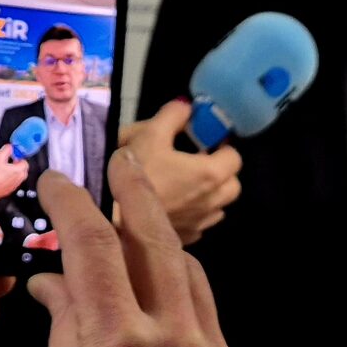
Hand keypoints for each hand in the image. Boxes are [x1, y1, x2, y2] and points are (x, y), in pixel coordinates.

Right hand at [0, 144, 28, 212]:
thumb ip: (6, 150)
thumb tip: (10, 147)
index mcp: (19, 170)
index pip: (24, 162)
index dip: (18, 157)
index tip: (13, 156)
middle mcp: (19, 178)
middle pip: (22, 169)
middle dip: (17, 164)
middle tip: (10, 162)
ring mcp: (15, 185)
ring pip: (18, 176)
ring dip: (13, 171)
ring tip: (4, 169)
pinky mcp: (10, 189)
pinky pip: (13, 182)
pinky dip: (9, 178)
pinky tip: (1, 177)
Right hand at [29, 157, 236, 346]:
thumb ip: (63, 321)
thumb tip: (55, 276)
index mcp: (116, 345)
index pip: (92, 245)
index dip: (71, 202)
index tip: (56, 181)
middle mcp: (170, 339)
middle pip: (153, 238)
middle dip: (132, 192)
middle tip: (116, 161)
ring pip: (185, 267)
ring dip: (156, 239)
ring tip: (128, 221)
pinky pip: (202, 304)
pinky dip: (176, 282)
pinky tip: (154, 279)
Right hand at [117, 99, 244, 243]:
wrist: (112, 217)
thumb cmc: (135, 172)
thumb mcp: (150, 133)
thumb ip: (173, 115)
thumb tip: (186, 107)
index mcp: (210, 174)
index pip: (235, 157)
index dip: (222, 147)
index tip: (205, 142)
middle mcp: (212, 201)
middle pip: (232, 185)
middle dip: (221, 173)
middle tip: (197, 163)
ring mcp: (199, 223)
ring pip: (218, 207)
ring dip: (209, 195)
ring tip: (184, 185)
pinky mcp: (185, 238)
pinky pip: (199, 224)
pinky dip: (193, 214)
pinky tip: (172, 206)